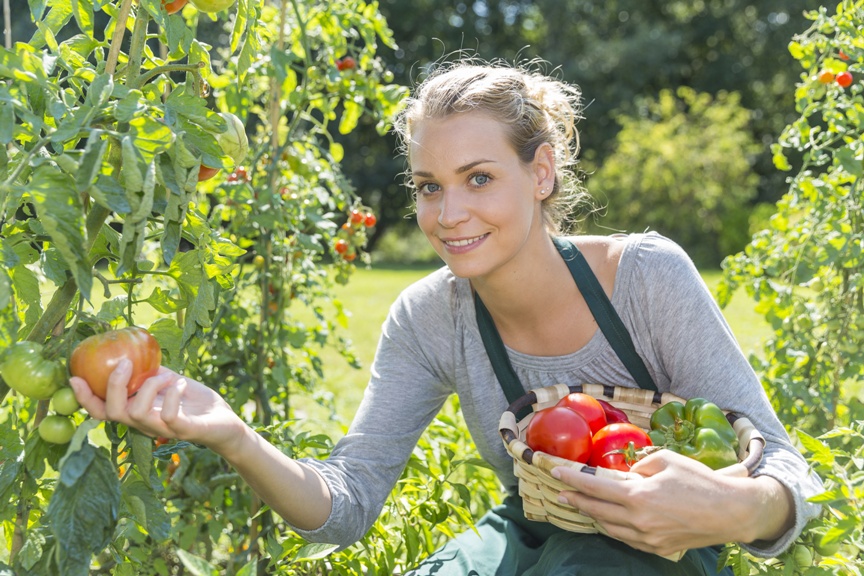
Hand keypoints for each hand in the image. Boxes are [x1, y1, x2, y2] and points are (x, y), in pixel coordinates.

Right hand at [69, 359, 244, 453]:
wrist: (223, 420)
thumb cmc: (192, 400)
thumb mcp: (167, 381)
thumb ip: (148, 371)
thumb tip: (130, 350)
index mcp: (136, 411)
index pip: (101, 411)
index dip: (85, 398)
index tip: (75, 376)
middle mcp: (144, 424)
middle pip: (112, 413)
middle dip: (114, 386)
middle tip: (125, 362)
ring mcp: (163, 429)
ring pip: (137, 413)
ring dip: (150, 386)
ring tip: (167, 376)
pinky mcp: (185, 431)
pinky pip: (170, 416)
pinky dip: (173, 395)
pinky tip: (182, 383)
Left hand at [552, 449, 762, 556]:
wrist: (731, 512)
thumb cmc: (701, 481)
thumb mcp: (667, 460)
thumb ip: (641, 464)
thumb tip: (627, 471)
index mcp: (638, 495)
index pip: (595, 487)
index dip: (572, 479)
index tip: (555, 473)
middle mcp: (639, 519)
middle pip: (596, 510)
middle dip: (575, 500)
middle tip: (560, 493)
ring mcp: (648, 537)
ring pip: (609, 527)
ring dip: (593, 516)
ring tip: (581, 506)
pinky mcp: (658, 548)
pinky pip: (627, 538)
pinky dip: (614, 528)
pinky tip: (609, 521)